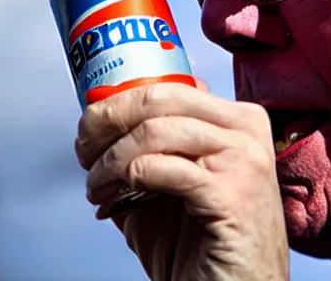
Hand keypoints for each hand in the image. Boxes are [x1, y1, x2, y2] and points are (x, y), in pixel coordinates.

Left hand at [75, 82, 288, 280]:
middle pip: (162, 98)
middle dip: (109, 118)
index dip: (121, 100)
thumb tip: (102, 123)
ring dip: (112, 159)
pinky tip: (116, 197)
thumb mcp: (174, 182)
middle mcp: (246, 130)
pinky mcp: (234, 194)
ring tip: (98, 185)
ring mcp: (245, 159)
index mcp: (238, 119)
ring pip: (157, 132)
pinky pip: (162, 169)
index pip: (171, 87)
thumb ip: (152, 147)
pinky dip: (127, 178)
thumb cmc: (204, 241)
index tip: (92, 124)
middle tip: (84, 147)